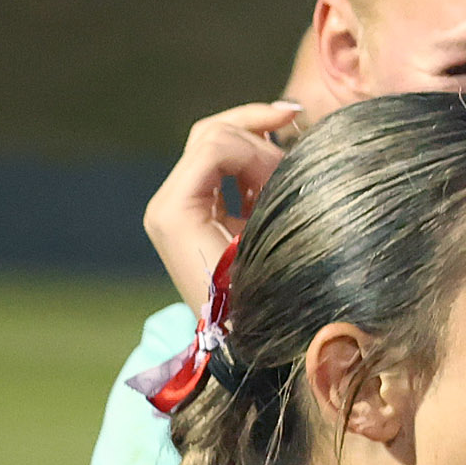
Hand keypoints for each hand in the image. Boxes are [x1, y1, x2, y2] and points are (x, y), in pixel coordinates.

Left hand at [142, 100, 306, 304]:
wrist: (242, 340)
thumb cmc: (254, 294)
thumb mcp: (259, 238)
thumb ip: (264, 189)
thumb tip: (286, 153)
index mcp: (174, 208)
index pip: (215, 143)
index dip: (258, 148)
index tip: (287, 174)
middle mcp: (169, 202)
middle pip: (210, 133)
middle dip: (255, 126)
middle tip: (296, 124)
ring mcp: (181, 206)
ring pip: (215, 142)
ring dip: (257, 140)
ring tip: (291, 147)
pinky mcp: (198, 213)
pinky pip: (222, 167)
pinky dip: (251, 159)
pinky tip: (278, 166)